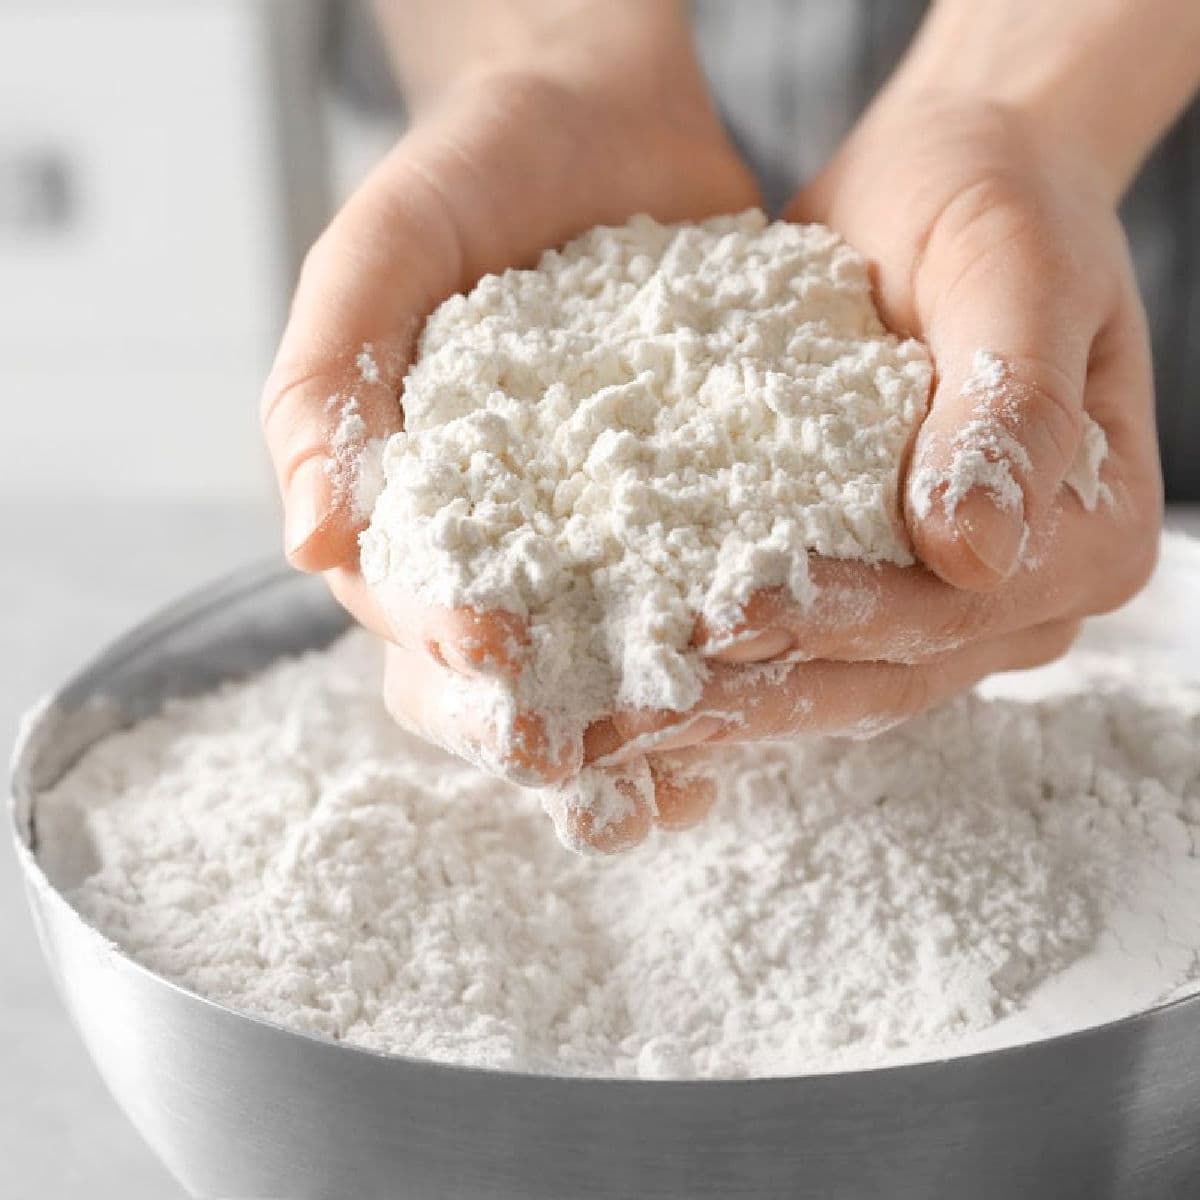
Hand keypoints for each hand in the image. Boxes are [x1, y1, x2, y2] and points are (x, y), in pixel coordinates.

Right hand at [261, 11, 760, 844]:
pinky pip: (703, 601)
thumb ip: (326, 384)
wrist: (592, 117)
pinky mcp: (690, 512)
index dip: (442, 652)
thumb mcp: (377, 254)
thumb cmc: (464, 176)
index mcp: (413, 511)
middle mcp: (504, 546)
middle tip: (583, 766)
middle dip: (535, 732)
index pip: (409, 618)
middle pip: (500, 681)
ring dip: (638, 736)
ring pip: (605, 669)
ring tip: (688, 776)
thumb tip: (311, 541)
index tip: (493, 655)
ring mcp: (600, 538)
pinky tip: (765, 694)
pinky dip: (727, 659)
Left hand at [662, 86, 1162, 758]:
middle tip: (634, 717)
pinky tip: (638, 677)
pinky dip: (726, 668)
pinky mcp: (881, 584)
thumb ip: (1011, 404)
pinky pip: (804, 644)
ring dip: (726, 707)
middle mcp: (1025, 593)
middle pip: (889, 670)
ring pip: (838, 679)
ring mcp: (951, 601)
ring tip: (614, 722)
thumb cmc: (995, 202)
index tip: (728, 620)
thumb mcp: (1014, 272)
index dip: (844, 620)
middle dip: (760, 696)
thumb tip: (978, 551)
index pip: (957, 608)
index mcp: (1088, 534)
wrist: (949, 184)